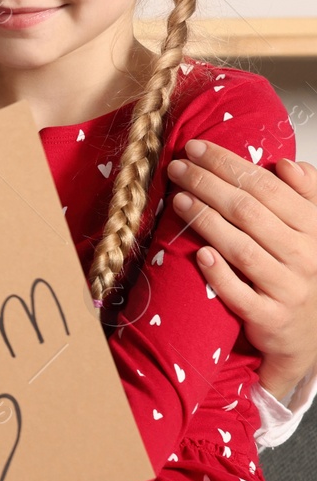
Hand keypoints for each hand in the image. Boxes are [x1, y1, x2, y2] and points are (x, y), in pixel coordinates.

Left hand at [168, 143, 316, 399]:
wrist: (314, 331)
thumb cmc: (305, 271)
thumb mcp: (314, 229)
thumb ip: (306, 195)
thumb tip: (287, 165)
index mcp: (314, 228)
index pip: (267, 187)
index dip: (229, 164)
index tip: (196, 148)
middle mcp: (305, 256)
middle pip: (249, 212)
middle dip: (208, 184)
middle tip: (177, 167)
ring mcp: (288, 289)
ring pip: (242, 249)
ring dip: (207, 222)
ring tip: (178, 200)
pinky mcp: (271, 318)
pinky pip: (242, 295)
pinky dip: (221, 275)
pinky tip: (200, 254)